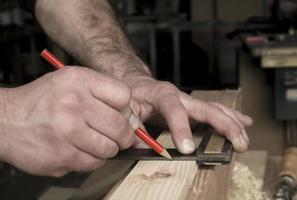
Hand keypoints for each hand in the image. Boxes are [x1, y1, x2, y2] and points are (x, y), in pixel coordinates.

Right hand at [0, 67, 134, 176]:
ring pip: (110, 148)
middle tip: (118, 136)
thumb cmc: (42, 101)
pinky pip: (94, 163)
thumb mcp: (72, 83)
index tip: (122, 115)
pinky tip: (79, 149)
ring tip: (92, 141)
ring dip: (107, 148)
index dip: (126, 108)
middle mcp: (73, 104)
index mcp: (78, 81)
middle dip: (124, 135)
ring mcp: (67, 133)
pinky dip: (92, 159)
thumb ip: (104, 96)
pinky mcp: (62, 157)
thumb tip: (136, 123)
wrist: (6, 121)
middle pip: (121, 125)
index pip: (124, 95)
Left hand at [125, 77, 252, 153]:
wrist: (137, 84)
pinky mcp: (192, 108)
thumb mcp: (126, 108)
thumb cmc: (131, 94)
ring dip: (232, 124)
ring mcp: (188, 102)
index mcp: (161, 93)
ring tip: (244, 138)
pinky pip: (214, 111)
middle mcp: (179, 96)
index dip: (182, 129)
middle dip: (225, 125)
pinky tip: (244, 122)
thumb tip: (144, 146)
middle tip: (238, 143)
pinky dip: (230, 117)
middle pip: (206, 108)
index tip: (187, 149)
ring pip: (215, 109)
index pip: (174, 110)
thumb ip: (133, 126)